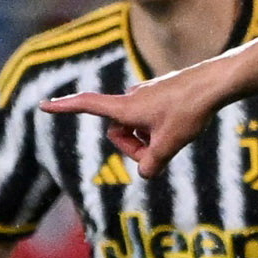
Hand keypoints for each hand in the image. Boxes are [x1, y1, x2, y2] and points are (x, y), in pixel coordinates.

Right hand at [42, 56, 234, 170]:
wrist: (214, 84)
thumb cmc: (190, 111)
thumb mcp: (170, 144)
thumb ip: (152, 164)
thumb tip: (145, 173)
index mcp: (125, 107)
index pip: (86, 105)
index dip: (64, 108)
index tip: (43, 105)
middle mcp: (130, 98)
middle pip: (119, 132)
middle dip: (135, 147)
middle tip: (160, 151)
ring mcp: (145, 95)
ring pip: (137, 127)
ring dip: (150, 138)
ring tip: (176, 134)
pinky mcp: (159, 95)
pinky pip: (151, 119)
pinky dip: (161, 129)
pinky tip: (182, 123)